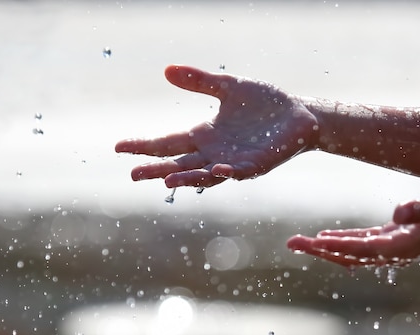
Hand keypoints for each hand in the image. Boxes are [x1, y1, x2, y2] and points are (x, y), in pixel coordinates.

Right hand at [115, 65, 317, 187]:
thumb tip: (166, 70)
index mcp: (205, 136)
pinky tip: (216, 169)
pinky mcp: (256, 165)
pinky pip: (239, 172)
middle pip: (180, 164)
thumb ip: (200, 81)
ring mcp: (234, 163)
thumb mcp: (229, 87)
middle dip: (157, 169)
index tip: (119, 147)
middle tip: (133, 173)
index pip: (168, 143)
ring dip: (186, 178)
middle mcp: (214, 153)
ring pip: (204, 175)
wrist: (300, 115)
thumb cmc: (266, 104)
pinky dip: (226, 172)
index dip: (145, 145)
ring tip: (165, 180)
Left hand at [287, 188, 419, 266]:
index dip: (334, 245)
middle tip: (290, 243)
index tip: (309, 242)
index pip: (360, 248)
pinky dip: (341, 242)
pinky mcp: (396, 239)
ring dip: (323, 247)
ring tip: (298, 242)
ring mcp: (394, 247)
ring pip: (350, 252)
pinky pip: (361, 244)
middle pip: (347, 255)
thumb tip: (398, 213)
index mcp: (403, 246)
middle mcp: (394, 251)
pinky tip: (327, 238)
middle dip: (317, 250)